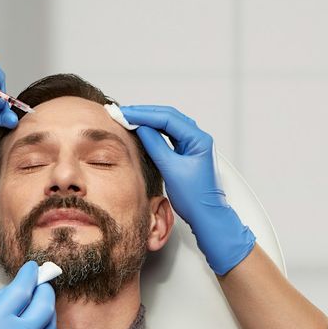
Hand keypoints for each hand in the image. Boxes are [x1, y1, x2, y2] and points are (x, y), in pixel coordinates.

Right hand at [119, 105, 254, 274]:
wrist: (206, 215)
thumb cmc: (194, 198)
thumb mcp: (171, 169)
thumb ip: (156, 145)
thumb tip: (141, 128)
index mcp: (198, 139)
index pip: (168, 118)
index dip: (144, 114)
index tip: (125, 114)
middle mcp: (197, 138)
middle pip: (168, 117)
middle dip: (144, 114)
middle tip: (122, 113)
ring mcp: (193, 144)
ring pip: (168, 124)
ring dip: (148, 120)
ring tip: (128, 118)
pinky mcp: (186, 152)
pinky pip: (169, 135)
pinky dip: (154, 131)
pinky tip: (141, 130)